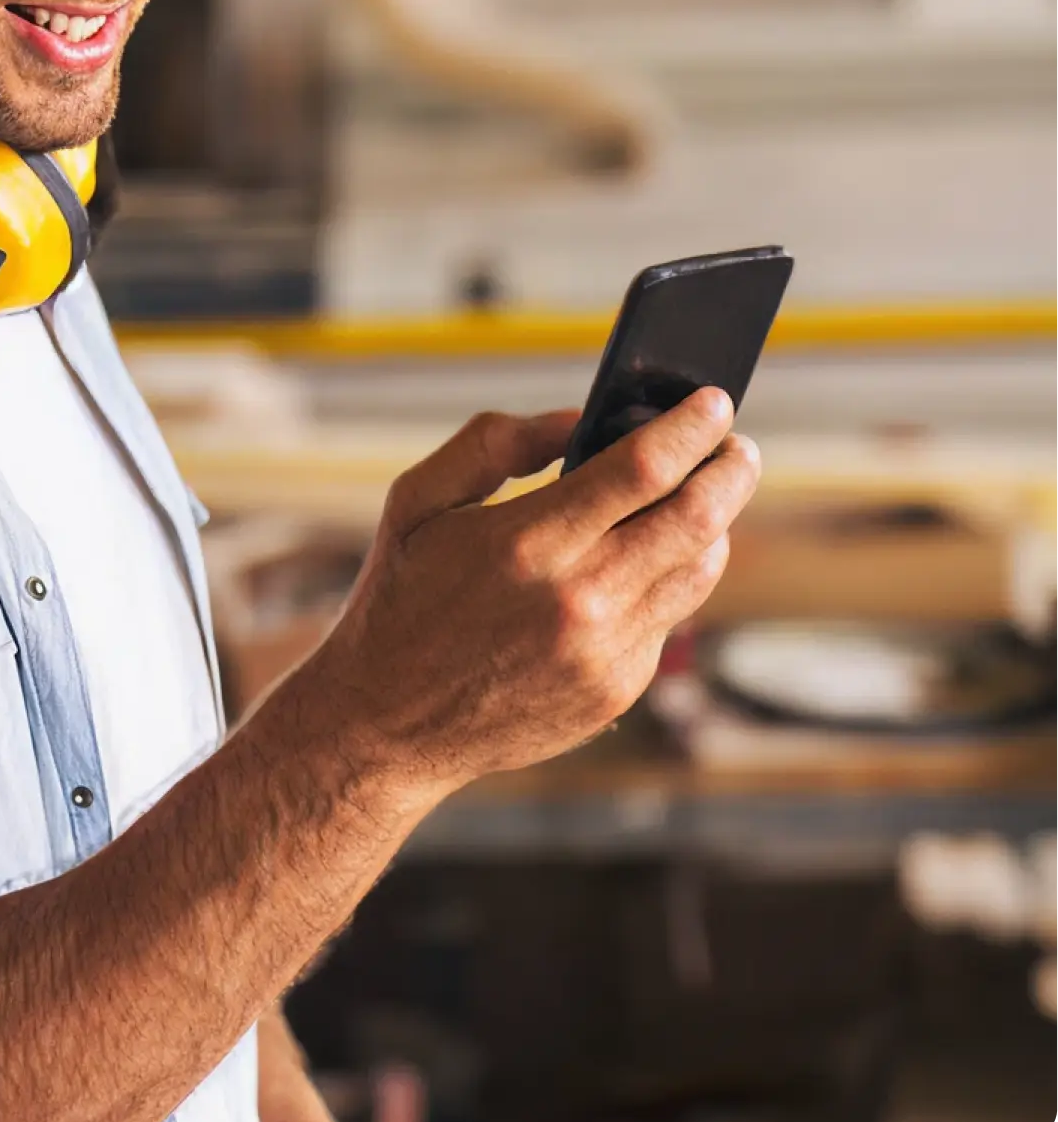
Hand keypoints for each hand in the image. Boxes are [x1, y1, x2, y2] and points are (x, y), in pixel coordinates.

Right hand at [306, 390, 757, 790]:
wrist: (386, 720)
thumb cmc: (398, 596)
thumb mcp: (417, 500)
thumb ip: (495, 444)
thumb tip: (578, 421)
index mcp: (525, 543)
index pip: (643, 470)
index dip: (689, 427)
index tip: (714, 401)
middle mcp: (577, 600)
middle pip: (697, 519)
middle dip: (729, 469)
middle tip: (736, 445)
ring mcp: (604, 652)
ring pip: (699, 570)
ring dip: (715, 523)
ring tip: (708, 493)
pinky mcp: (616, 690)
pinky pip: (670, 617)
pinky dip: (673, 576)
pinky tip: (653, 557)